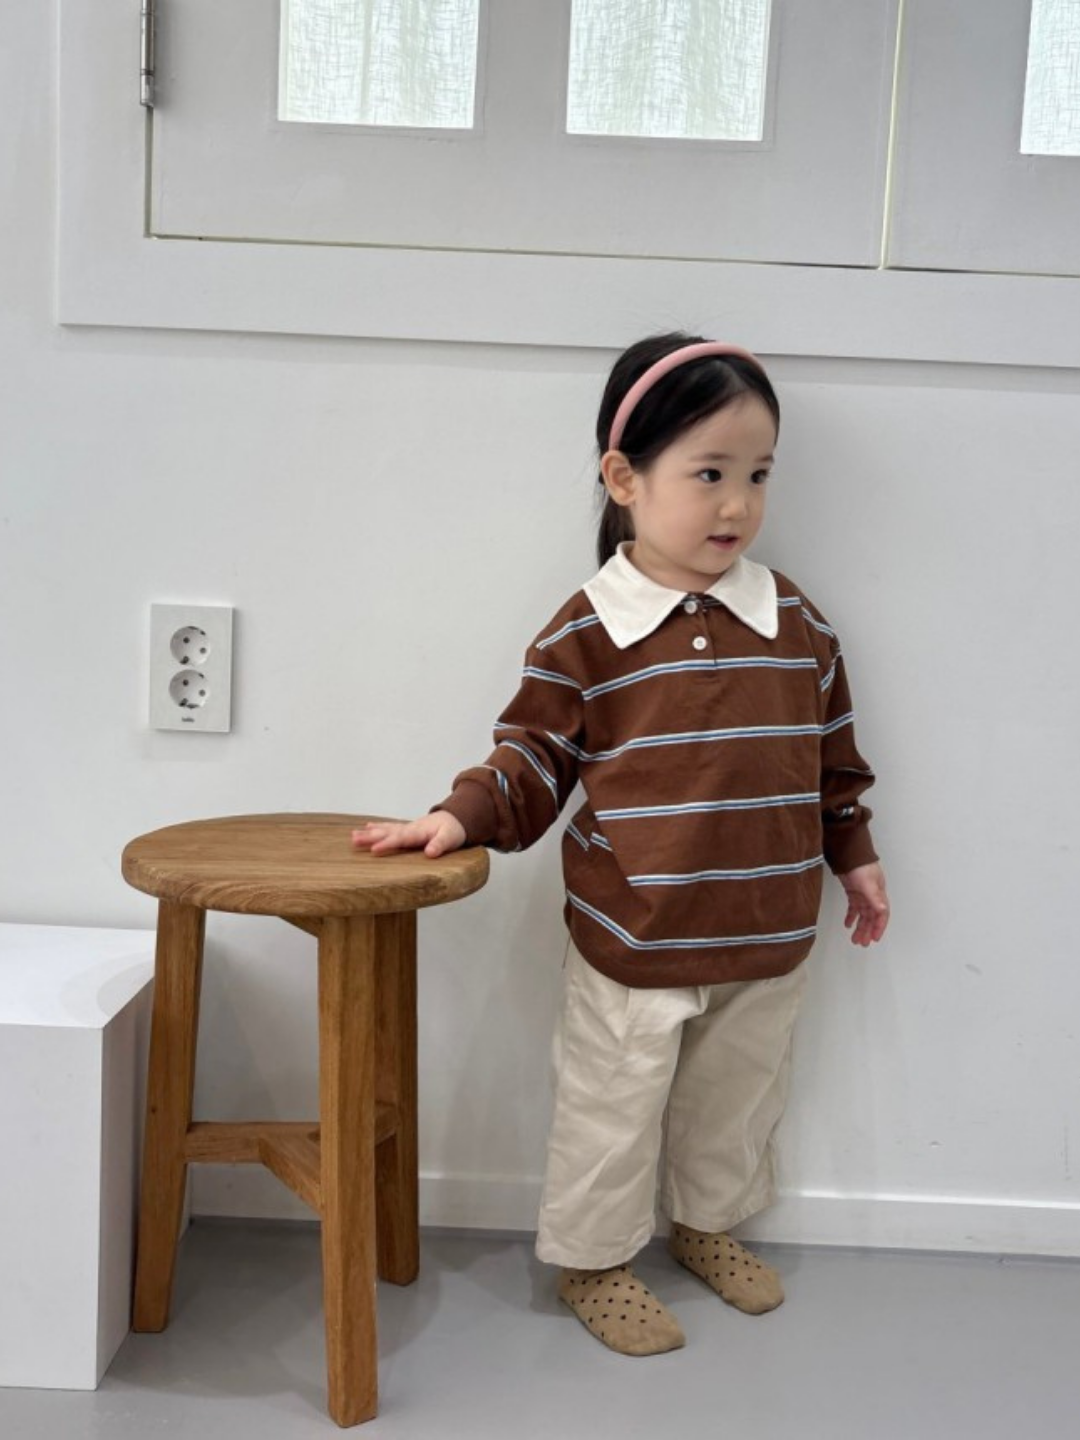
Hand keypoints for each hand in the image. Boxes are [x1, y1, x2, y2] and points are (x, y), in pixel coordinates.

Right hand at [351, 811, 466, 858]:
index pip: (400, 838)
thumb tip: (430, 853)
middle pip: (387, 832)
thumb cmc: (453, 830)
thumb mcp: (451, 838)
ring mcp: (407, 828)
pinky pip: (389, 827)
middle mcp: (410, 828)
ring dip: (370, 832)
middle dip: (370, 837)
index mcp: (419, 831)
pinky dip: (378, 827)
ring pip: (385, 829)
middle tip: (353, 839)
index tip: (373, 849)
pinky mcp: (407, 829)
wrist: (456, 818)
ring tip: (353, 835)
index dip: (387, 844)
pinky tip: (367, 827)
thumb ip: (440, 845)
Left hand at [838, 862, 889, 946]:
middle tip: (862, 943)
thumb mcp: (868, 882)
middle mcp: (872, 896)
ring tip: (855, 938)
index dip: (879, 927)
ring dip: (859, 927)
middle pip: (871, 917)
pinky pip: (854, 908)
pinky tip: (847, 924)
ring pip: (863, 915)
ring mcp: (863, 894)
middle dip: (867, 931)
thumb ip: (874, 897)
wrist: (848, 853)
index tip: (874, 939)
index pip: (881, 915)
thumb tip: (882, 910)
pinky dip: (851, 916)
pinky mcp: (853, 892)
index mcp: (879, 894)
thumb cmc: (860, 865)